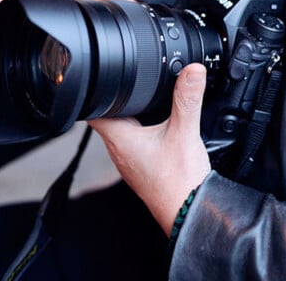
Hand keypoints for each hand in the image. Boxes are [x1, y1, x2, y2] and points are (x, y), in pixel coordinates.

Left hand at [90, 62, 210, 236]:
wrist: (189, 213)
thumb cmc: (179, 182)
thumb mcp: (185, 132)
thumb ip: (188, 98)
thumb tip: (192, 70)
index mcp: (121, 139)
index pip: (93, 111)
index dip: (96, 92)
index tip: (103, 76)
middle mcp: (120, 151)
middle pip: (108, 117)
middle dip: (116, 98)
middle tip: (128, 79)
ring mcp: (130, 161)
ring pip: (121, 129)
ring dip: (129, 113)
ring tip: (142, 96)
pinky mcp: (143, 166)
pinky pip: (135, 141)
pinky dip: (142, 127)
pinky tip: (157, 124)